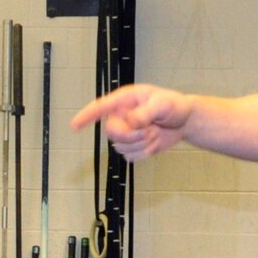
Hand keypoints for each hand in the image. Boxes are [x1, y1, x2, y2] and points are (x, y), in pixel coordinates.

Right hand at [70, 83, 193, 159]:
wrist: (184, 121)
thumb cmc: (174, 105)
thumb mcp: (162, 104)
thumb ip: (145, 112)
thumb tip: (130, 122)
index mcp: (124, 100)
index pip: (101, 107)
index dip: (86, 116)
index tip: (74, 126)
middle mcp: (121, 116)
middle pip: (112, 133)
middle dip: (131, 135)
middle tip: (150, 129)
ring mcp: (126, 132)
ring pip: (121, 147)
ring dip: (142, 143)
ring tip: (155, 131)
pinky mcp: (132, 146)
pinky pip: (131, 156)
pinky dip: (145, 153)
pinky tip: (154, 141)